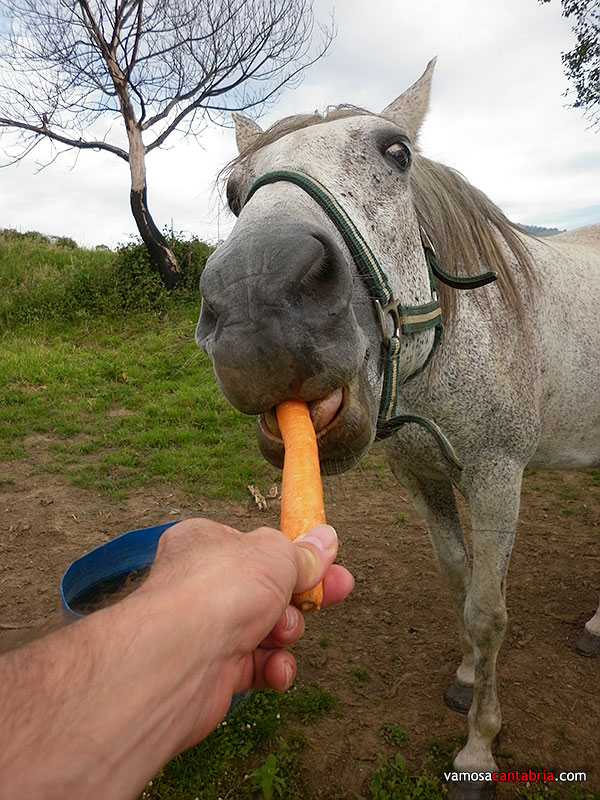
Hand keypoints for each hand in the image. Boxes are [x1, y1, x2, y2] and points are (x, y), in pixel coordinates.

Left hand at [142, 518, 353, 748]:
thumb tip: (327, 539)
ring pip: (267, 628)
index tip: (329, 562)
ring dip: (286, 632)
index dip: (295, 555)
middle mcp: (204, 584)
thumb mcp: (275, 555)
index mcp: (207, 543)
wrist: (179, 658)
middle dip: (302, 595)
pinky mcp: (214, 669)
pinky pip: (257, 665)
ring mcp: (208, 628)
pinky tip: (276, 669)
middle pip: (268, 587)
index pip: (257, 546)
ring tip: (280, 632)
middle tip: (338, 591)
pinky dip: (272, 668)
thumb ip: (303, 553)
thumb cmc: (219, 590)